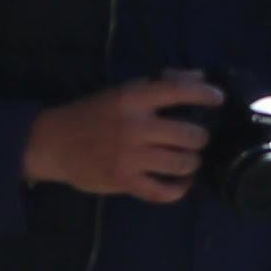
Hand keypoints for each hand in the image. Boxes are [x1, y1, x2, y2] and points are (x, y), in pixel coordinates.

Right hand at [22, 73, 222, 206]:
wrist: (52, 143)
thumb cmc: (94, 113)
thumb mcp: (124, 90)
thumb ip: (163, 83)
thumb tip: (200, 78)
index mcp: (133, 99)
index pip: (178, 92)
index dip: (205, 95)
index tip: (219, 100)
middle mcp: (134, 127)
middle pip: (187, 134)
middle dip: (200, 137)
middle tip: (198, 138)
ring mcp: (128, 157)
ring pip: (179, 163)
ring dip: (192, 162)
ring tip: (190, 159)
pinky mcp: (122, 181)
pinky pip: (160, 191)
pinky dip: (179, 189)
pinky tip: (183, 183)